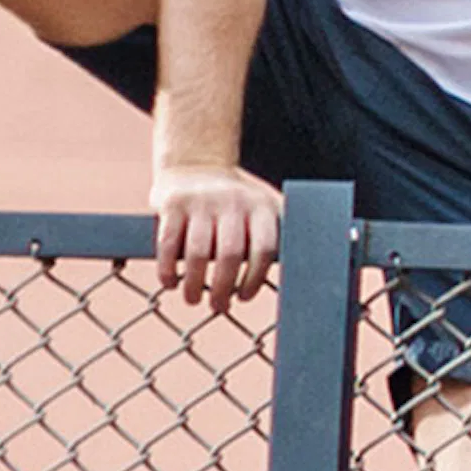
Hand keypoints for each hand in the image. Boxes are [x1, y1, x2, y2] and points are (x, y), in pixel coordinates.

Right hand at [153, 161, 281, 316]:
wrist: (196, 163)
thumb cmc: (236, 203)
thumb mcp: (263, 208)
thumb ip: (279, 235)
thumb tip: (303, 274)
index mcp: (260, 207)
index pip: (264, 249)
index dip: (255, 278)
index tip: (244, 296)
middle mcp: (233, 202)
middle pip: (230, 254)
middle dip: (223, 287)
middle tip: (219, 306)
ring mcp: (201, 201)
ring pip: (198, 252)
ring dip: (194, 284)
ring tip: (193, 299)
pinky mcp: (173, 203)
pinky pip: (168, 244)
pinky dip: (167, 269)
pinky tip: (170, 283)